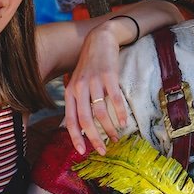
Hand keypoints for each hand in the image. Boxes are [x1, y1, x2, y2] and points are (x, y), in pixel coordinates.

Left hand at [63, 24, 129, 154]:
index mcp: (70, 93)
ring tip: (116, 137)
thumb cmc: (89, 66)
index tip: (82, 152)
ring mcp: (93, 82)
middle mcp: (79, 88)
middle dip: (94, 138)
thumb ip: (78, 102)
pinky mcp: (108, 76)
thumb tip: (82, 127)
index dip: (75, 137)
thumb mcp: (78, 83)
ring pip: (99, 112)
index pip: (70, 120)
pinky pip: (114, 99)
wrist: (99, 40)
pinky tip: (124, 122)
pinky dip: (120, 113)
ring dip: (109, 128)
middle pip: (85, 119)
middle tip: (103, 151)